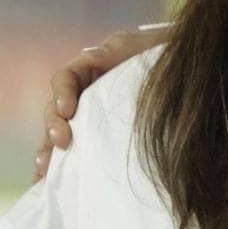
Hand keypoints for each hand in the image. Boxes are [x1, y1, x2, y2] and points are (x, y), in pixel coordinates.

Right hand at [34, 24, 171, 181]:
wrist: (183, 74)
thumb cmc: (158, 55)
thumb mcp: (140, 47)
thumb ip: (117, 50)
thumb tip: (91, 55)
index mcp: (88, 70)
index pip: (64, 80)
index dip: (62, 95)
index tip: (68, 111)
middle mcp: (81, 95)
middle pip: (56, 110)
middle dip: (53, 127)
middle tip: (61, 142)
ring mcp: (88, 118)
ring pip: (59, 133)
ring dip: (49, 151)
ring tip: (44, 170)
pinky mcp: (97, 138)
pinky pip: (75, 152)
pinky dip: (61, 166)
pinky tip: (49, 181)